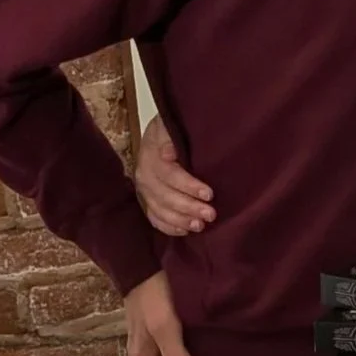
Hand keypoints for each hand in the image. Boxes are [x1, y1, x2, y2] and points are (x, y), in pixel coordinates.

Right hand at [134, 120, 214, 235]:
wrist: (162, 133)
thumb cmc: (173, 130)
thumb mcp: (170, 124)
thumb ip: (169, 136)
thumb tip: (167, 154)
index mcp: (150, 155)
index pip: (168, 174)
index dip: (188, 186)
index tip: (209, 194)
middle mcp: (144, 175)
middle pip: (164, 196)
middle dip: (188, 207)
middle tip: (211, 214)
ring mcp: (144, 191)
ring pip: (159, 210)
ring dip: (180, 220)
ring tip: (200, 226)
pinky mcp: (148, 201)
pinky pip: (154, 219)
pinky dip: (169, 228)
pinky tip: (185, 231)